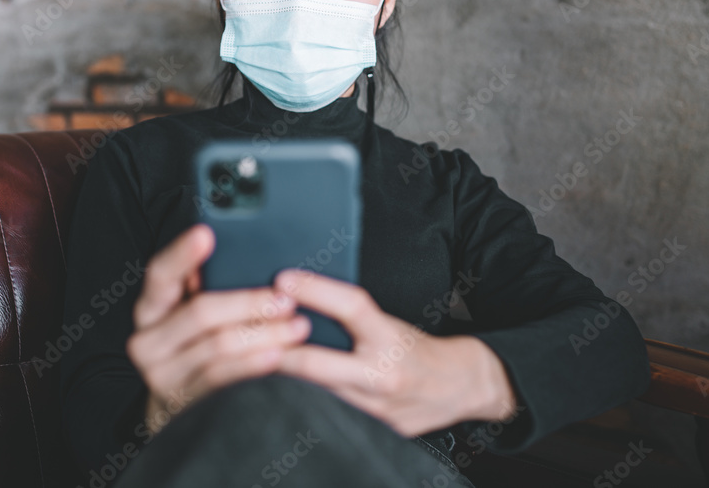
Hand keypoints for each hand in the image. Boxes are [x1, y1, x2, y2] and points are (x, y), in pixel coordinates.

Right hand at [126, 224, 311, 434]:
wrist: (182, 412)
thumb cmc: (198, 346)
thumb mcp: (194, 312)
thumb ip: (208, 284)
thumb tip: (238, 248)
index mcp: (151, 307)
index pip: (161, 273)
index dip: (182, 253)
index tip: (205, 233)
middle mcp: (148, 340)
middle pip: (201, 312)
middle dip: (249, 303)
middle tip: (286, 299)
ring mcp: (162, 375)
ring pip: (218, 346)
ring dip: (264, 334)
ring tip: (298, 327)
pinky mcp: (182, 403)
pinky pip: (223, 379)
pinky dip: (253, 365)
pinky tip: (278, 356)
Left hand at [271, 269, 516, 436]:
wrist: (461, 386)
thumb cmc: (419, 348)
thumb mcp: (392, 322)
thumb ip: (353, 316)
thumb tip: (305, 296)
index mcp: (392, 338)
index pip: (350, 307)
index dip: (314, 290)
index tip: (284, 279)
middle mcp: (384, 375)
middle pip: (317, 363)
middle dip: (278, 349)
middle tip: (247, 333)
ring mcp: (377, 408)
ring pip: (318, 390)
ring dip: (288, 373)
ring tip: (257, 356)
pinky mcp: (374, 429)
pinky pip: (332, 408)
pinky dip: (311, 393)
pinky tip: (291, 384)